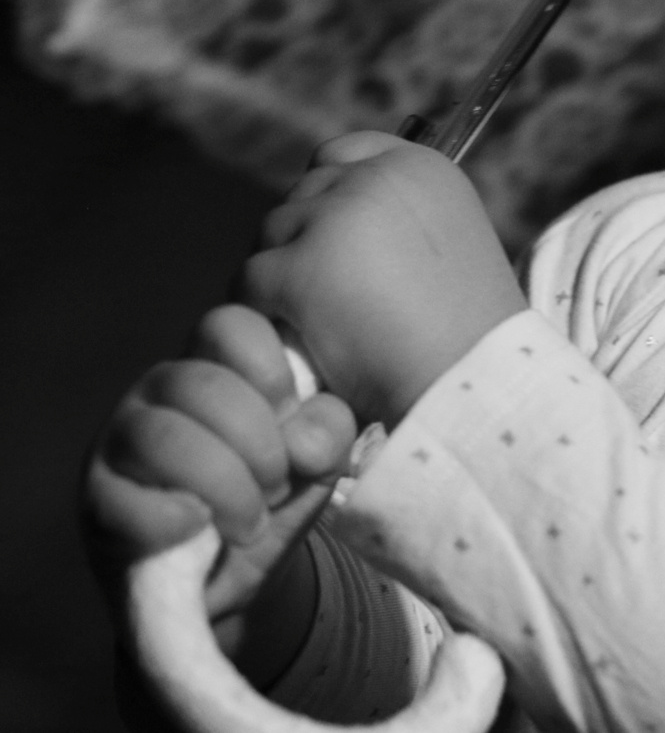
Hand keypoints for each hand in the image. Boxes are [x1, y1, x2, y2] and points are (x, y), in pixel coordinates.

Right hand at [86, 304, 357, 660]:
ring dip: (222, 485)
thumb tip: (305, 438)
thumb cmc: (272, 498)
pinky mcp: (95, 498)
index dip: (271, 373)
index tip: (294, 422)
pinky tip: (199, 530)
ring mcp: (120, 439)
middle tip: (278, 487)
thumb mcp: (317, 464)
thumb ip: (328, 434)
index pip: (232, 326)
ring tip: (249, 522)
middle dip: (256, 442)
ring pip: (163, 437)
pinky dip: (171, 518)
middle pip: (201, 385)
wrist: (226, 579)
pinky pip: (122, 498)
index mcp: (218, 365)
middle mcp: (161, 390)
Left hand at [240, 132, 527, 426]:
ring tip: (317, 324)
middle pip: (301, 196)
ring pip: (270, 237)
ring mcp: (335, 219)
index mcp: (421, 168)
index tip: (332, 234)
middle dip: (302, 242)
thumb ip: (396, 219)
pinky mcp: (299, 267)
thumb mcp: (447, 246)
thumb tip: (329, 224)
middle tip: (326, 298)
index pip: (345, 152)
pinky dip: (265, 315)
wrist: (471, 378)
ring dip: (281, 277)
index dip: (329, 191)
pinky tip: (299, 343)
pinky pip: (250, 282)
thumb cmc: (463, 331)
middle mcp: (377, 178)